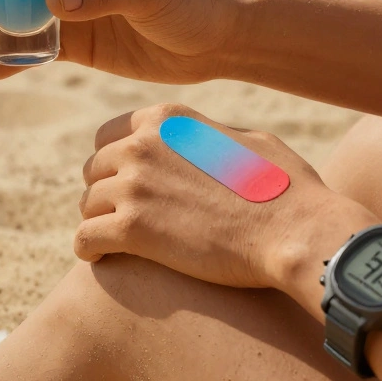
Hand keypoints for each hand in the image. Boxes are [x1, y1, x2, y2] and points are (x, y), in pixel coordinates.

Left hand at [75, 103, 376, 291]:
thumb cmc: (287, 190)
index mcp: (168, 119)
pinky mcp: (132, 229)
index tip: (125, 184)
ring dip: (101, 224)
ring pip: (88, 206)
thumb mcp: (248, 141)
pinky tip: (105, 261)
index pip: (109, 134)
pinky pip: (85, 240)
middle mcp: (142, 145)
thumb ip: (208, 137)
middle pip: (94, 170)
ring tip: (120, 245)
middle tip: (124, 220)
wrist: (296, 232)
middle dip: (106, 194)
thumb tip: (200, 141)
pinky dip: (90, 252)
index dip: (114, 162)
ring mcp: (134, 185)